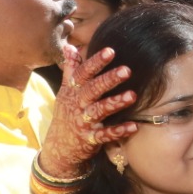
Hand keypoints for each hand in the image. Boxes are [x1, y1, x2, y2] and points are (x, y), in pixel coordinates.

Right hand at [38, 46, 137, 178]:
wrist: (58, 147)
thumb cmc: (67, 113)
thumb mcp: (65, 90)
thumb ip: (70, 69)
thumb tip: (70, 46)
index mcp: (73, 91)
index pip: (83, 73)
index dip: (95, 62)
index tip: (110, 51)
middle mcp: (78, 104)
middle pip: (92, 89)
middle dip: (108, 79)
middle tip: (127, 70)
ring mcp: (83, 122)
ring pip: (99, 111)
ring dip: (115, 103)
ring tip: (132, 95)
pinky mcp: (90, 139)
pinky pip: (105, 135)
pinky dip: (119, 131)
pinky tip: (134, 126)